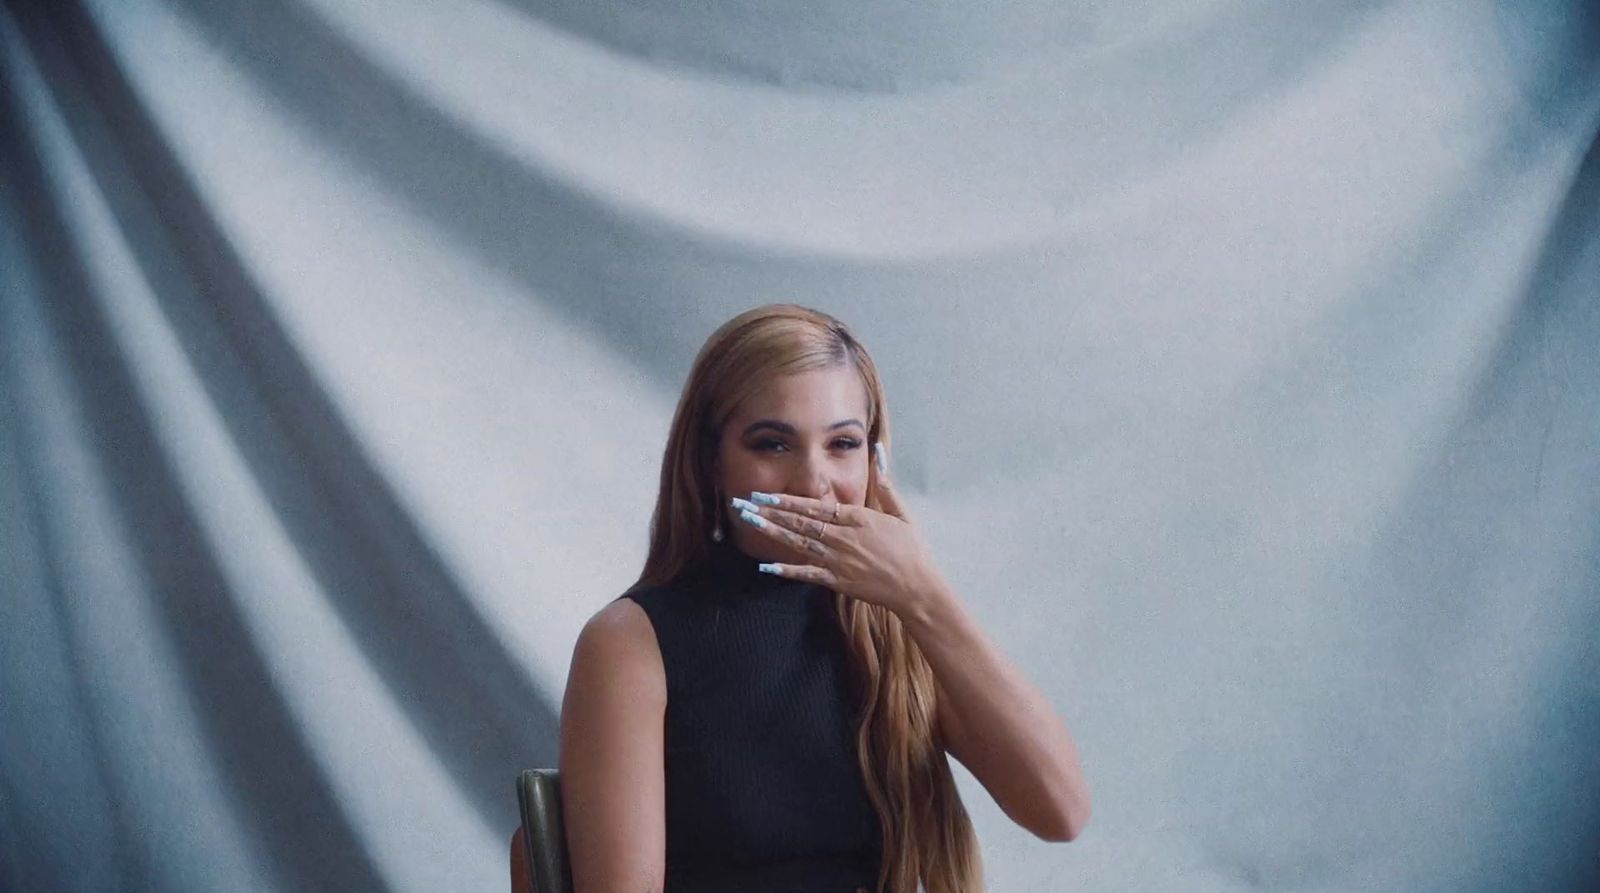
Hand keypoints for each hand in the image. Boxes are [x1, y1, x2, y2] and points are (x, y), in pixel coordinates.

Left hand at [732, 442, 944, 617]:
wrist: (917, 587)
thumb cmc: (911, 550)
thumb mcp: (901, 513)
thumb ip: (885, 484)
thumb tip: (879, 454)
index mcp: (858, 518)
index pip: (816, 506)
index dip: (788, 500)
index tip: (767, 494)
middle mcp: (843, 537)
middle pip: (800, 522)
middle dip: (771, 512)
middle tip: (744, 504)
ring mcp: (838, 560)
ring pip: (799, 543)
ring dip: (773, 533)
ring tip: (750, 523)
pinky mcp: (838, 581)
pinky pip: (808, 574)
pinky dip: (787, 570)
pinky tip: (767, 566)